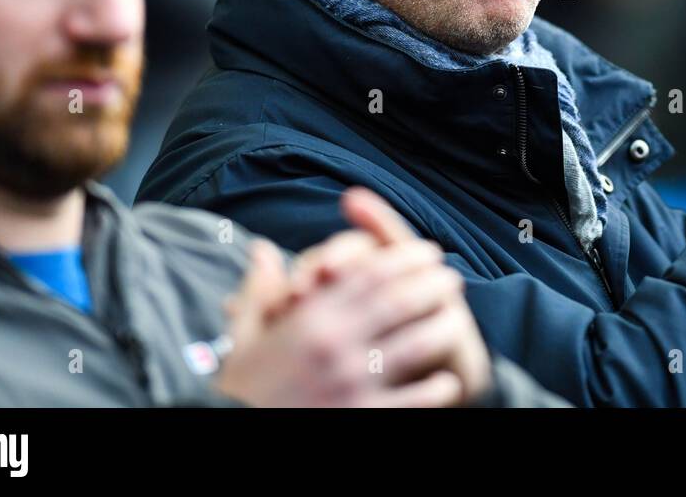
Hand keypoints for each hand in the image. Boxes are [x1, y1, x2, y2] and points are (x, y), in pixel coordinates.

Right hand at [214, 188, 490, 406]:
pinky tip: (446, 381)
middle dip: (432, 285)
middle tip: (451, 279)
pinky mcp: (363, 417)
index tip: (428, 252)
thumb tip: (263, 250)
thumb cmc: (245, 391)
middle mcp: (334, 345)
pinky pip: (413, 399)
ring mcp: (351, 383)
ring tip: (455, 320)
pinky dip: (434, 388)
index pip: (369, 273)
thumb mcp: (243, 340)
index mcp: (309, 318)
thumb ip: (259, 292)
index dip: (406, 258)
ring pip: (415, 344)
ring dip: (441, 328)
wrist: (230, 435)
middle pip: (399, 301)